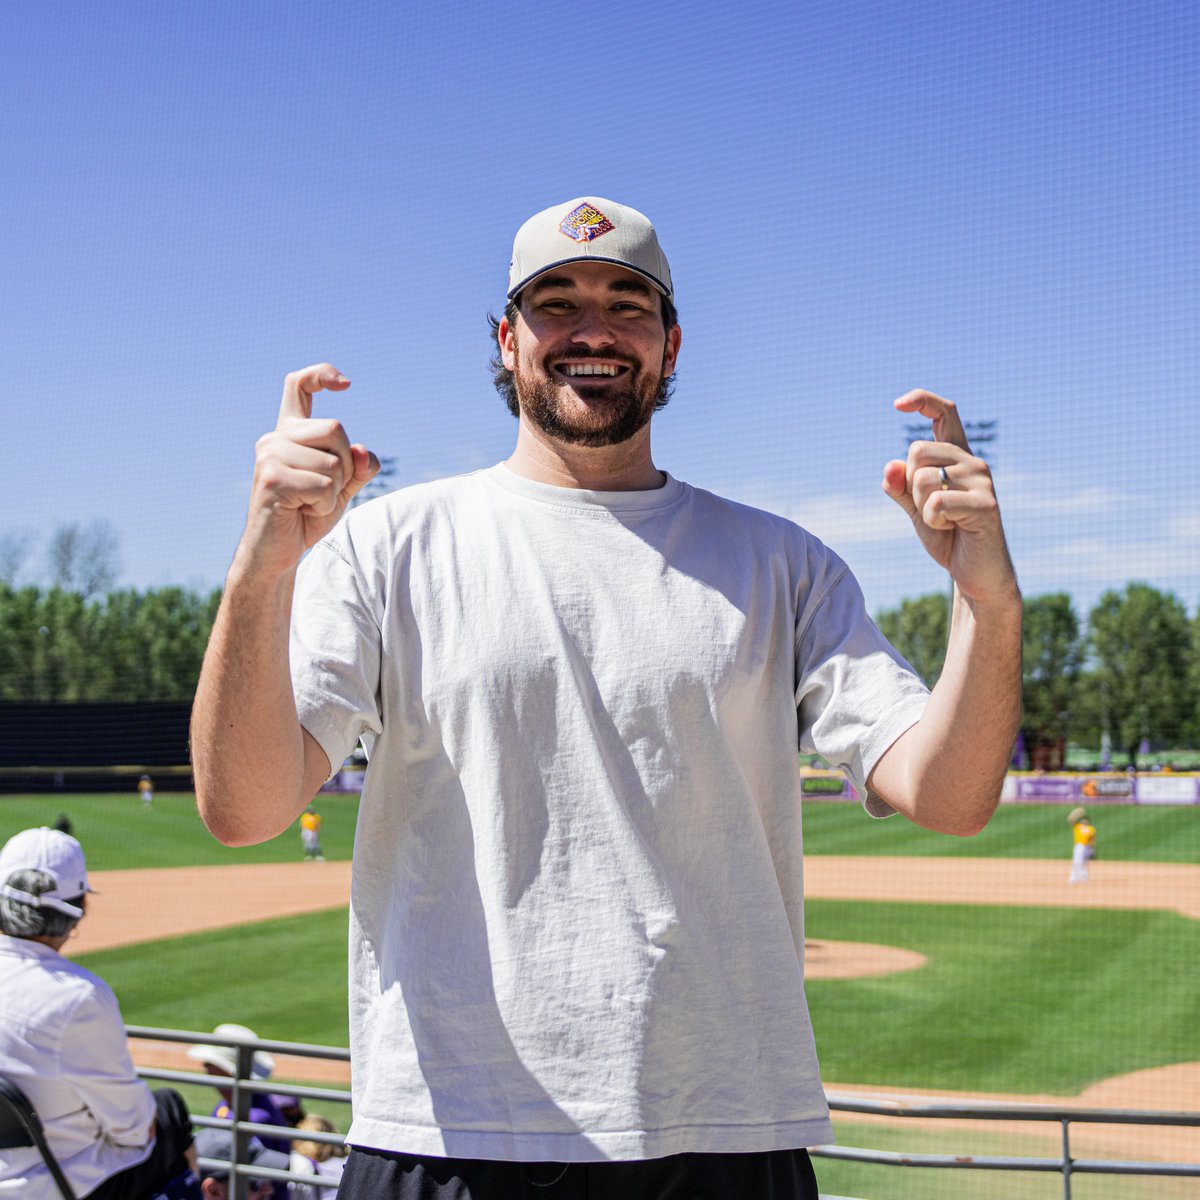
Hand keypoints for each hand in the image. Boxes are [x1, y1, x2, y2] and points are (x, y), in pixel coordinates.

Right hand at [237, 364, 378, 578]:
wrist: (277, 553)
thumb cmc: (307, 516)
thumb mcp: (342, 487)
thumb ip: (357, 467)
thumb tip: (361, 451)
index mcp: (289, 433)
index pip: (298, 385)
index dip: (321, 375)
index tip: (346, 384)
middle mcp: (275, 437)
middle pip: (335, 428)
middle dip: (345, 465)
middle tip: (324, 491)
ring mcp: (269, 455)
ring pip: (333, 462)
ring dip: (334, 491)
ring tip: (309, 503)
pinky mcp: (271, 478)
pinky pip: (323, 486)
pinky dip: (324, 505)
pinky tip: (303, 511)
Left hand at [882, 389, 1016, 602]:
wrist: (975, 571)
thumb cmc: (947, 535)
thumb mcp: (915, 508)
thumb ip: (899, 487)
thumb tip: (890, 466)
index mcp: (956, 456)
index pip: (945, 413)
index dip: (922, 400)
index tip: (897, 405)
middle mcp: (972, 461)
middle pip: (917, 450)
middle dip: (910, 484)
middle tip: (931, 509)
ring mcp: (982, 480)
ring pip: (923, 478)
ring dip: (922, 507)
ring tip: (945, 520)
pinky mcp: (986, 504)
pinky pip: (937, 503)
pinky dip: (933, 521)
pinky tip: (951, 529)